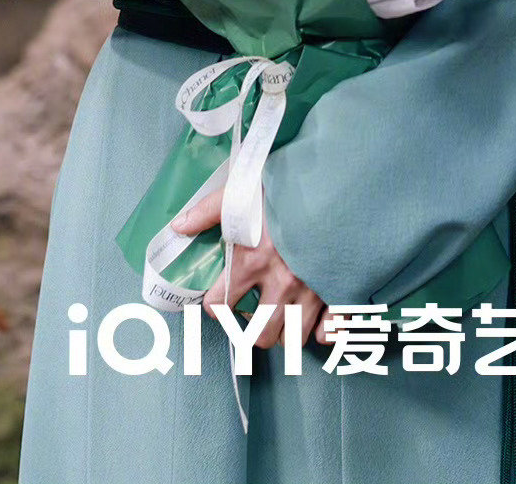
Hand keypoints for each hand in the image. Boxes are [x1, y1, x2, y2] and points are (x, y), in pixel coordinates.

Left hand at [171, 184, 336, 351]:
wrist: (331, 177)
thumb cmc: (283, 185)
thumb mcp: (240, 191)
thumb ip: (206, 211)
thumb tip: (178, 226)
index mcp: (252, 260)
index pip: (219, 307)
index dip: (214, 306)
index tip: (216, 299)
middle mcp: (281, 281)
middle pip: (258, 336)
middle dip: (249, 330)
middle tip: (250, 313)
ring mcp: (312, 289)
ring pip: (291, 339)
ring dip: (282, 330)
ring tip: (279, 313)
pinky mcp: (337, 288)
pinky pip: (328, 332)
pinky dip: (320, 331)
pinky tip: (313, 319)